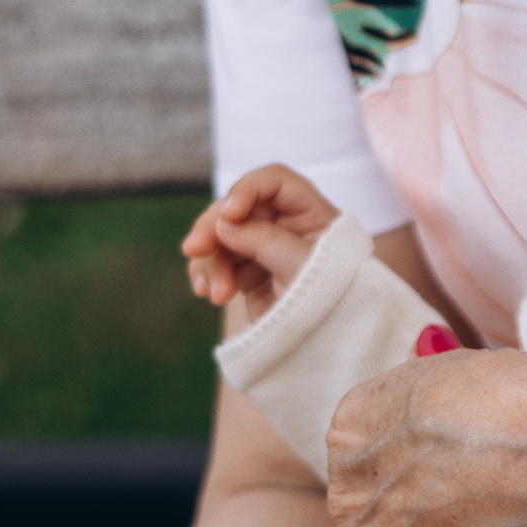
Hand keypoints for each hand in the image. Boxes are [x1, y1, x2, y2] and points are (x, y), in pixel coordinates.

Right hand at [182, 165, 338, 319]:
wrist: (332, 344)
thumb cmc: (332, 298)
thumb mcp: (302, 265)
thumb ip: (264, 239)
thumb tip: (223, 225)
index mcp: (310, 212)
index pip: (274, 182)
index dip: (246, 190)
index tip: (229, 215)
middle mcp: (285, 225)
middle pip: (238, 208)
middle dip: (214, 227)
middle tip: (194, 248)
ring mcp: (264, 248)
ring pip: (221, 237)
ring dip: (211, 261)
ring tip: (216, 293)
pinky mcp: (248, 272)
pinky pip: (217, 262)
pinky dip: (206, 273)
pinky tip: (205, 291)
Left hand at [323, 344, 526, 526]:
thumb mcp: (467, 373)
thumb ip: (427, 397)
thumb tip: (423, 393)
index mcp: (354, 425)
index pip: (367, 446)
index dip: (416, 455)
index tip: (455, 461)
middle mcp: (349, 489)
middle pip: (373, 504)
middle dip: (416, 506)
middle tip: (478, 505)